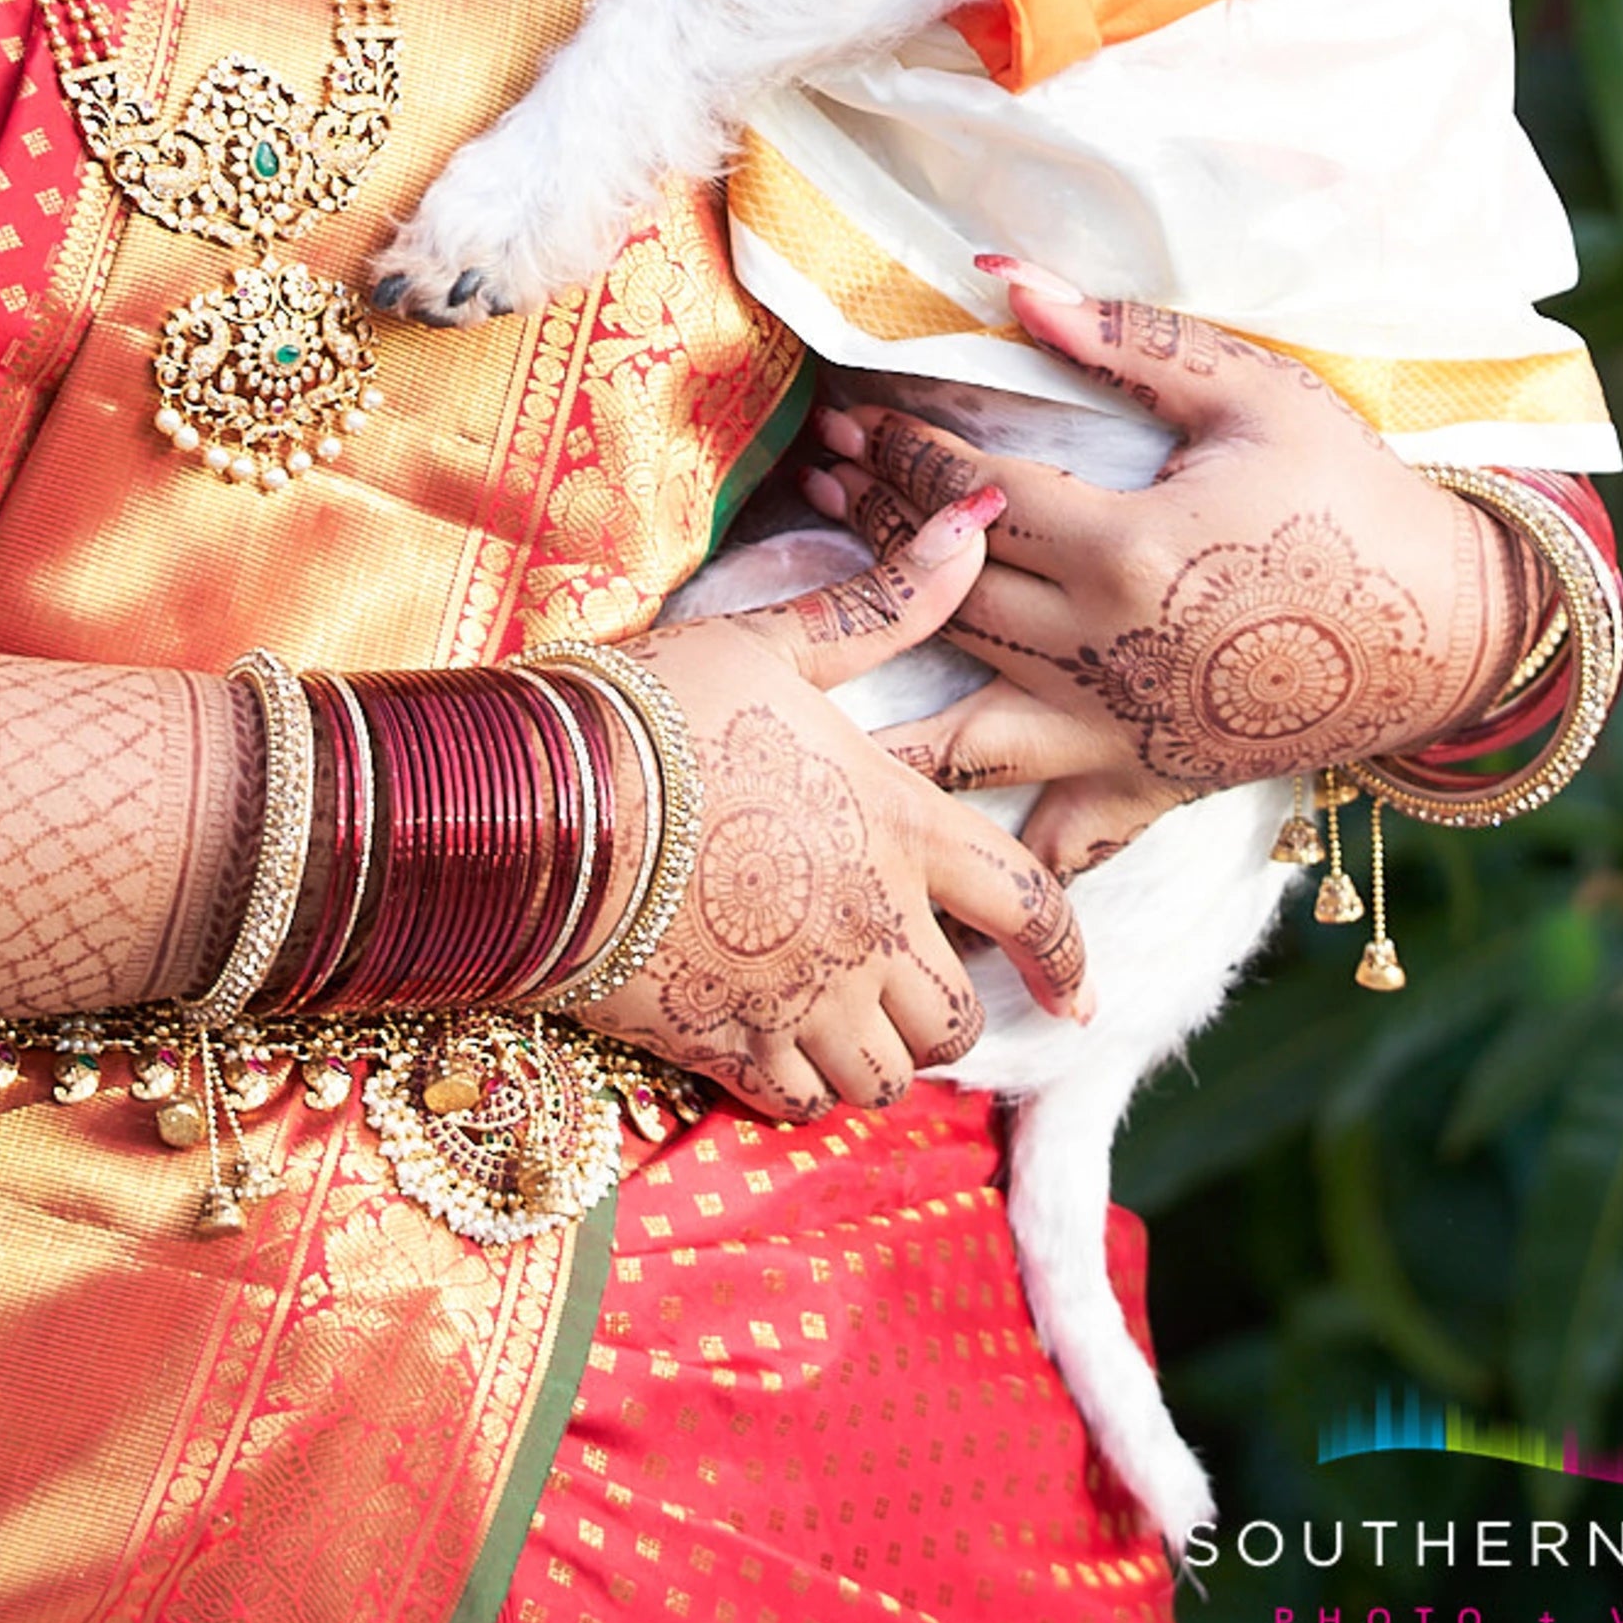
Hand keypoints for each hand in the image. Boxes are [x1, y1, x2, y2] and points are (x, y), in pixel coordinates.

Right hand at [595, 500, 1089, 1118]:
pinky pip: (805, 1104)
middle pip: (957, 1016)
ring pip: (888, 1076)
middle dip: (942, 1010)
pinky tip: (774, 1045)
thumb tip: (976, 519)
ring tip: (837, 1017)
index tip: (1076, 994)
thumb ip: (886, 602)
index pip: (1031, 904)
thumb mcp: (777, 643)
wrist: (545, 797)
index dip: (1068, 956)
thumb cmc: (661, 708)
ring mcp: (804, 998)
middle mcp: (873, 926)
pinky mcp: (732, 1046)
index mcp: (900, 824)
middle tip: (903, 984)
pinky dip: (805, 1087)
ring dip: (875, 1053)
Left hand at [800, 270, 1539, 881]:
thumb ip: (1122, 336)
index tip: (846, 417)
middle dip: (869, 529)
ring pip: (965, 717)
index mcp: (1126, 549)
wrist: (1453, 626)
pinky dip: (987, 850)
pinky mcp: (1152, 786)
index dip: (896, 450)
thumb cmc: (1354, 495)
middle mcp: (1106, 654)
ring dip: (883, 672)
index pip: (970, 494)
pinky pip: (1055, 836)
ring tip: (812, 635)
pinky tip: (917, 850)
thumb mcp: (1251, 391)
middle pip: (949, 591)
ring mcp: (1124, 733)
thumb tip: (1004, 277)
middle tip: (813, 478)